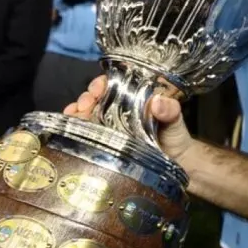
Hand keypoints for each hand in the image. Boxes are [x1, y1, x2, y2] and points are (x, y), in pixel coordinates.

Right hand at [64, 77, 194, 161]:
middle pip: (96, 97)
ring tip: (73, 115)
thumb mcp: (174, 119)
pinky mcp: (105, 142)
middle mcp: (119, 108)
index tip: (96, 90)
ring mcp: (111, 125)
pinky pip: (87, 131)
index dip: (102, 83)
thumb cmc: (176, 136)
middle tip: (83, 105)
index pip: (113, 83)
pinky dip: (75, 126)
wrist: (178, 165)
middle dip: (86, 97)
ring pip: (88, 112)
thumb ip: (170, 110)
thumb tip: (158, 102)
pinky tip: (70, 126)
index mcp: (134, 96)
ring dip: (77, 111)